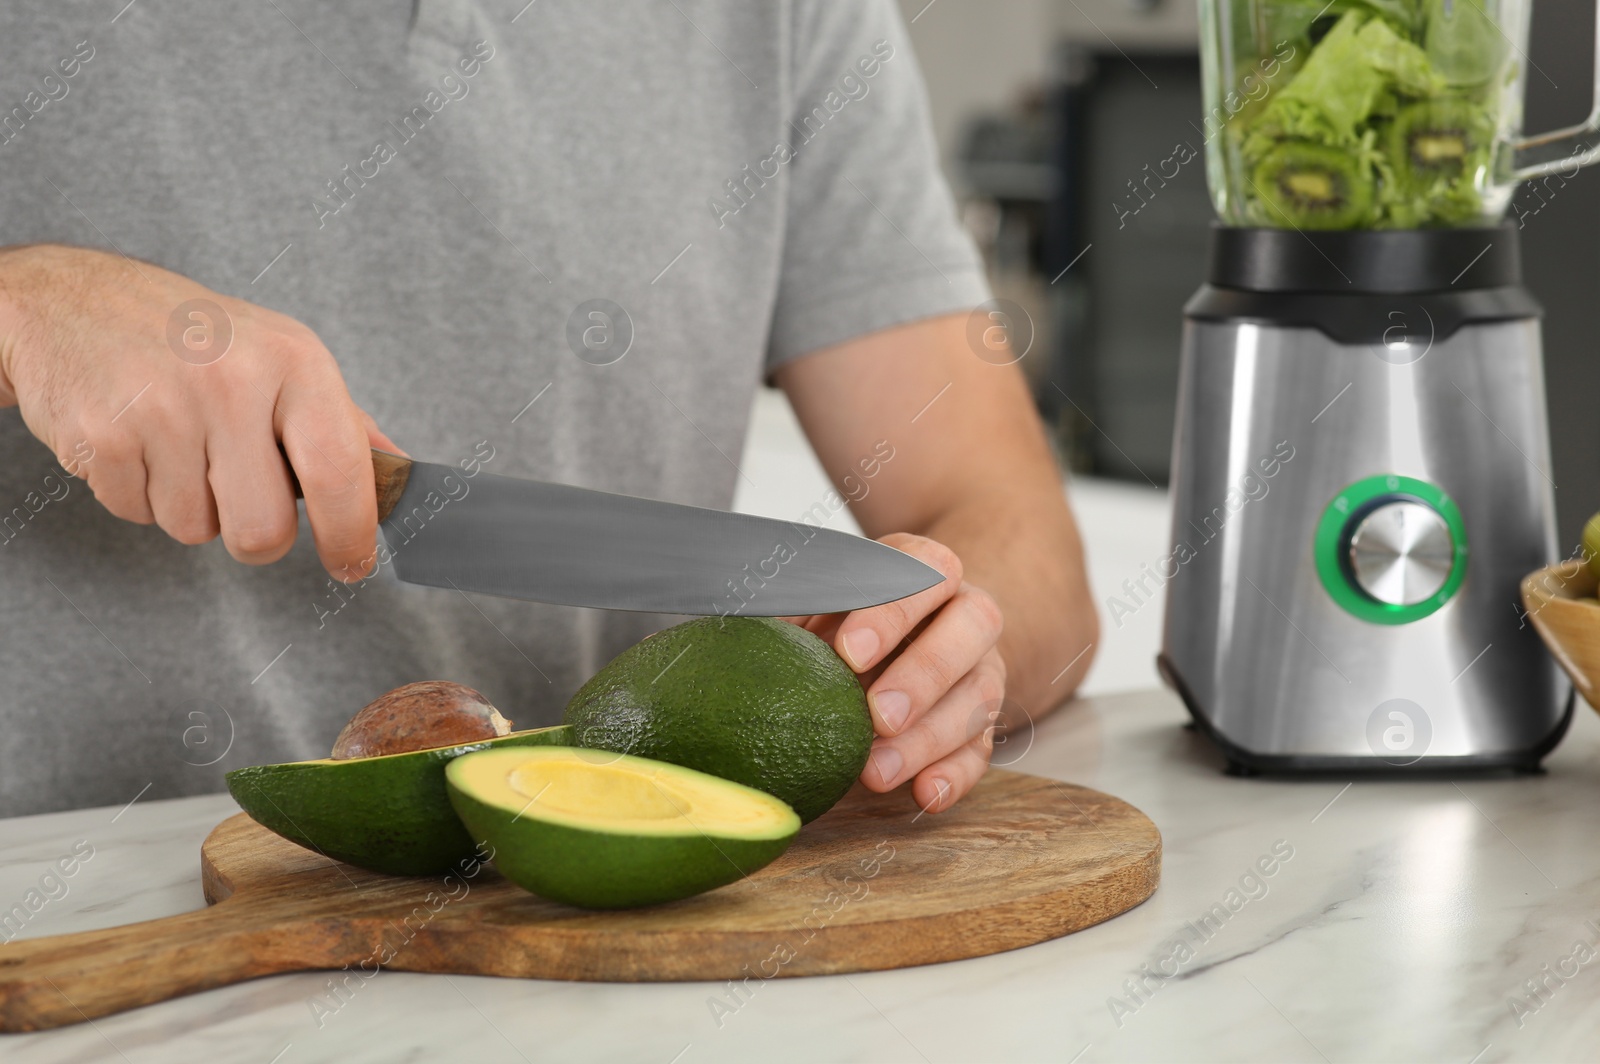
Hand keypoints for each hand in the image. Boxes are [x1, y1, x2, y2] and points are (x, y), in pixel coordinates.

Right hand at [0, 244, 398, 578]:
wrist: (70, 300)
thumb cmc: (193, 336)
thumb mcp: (282, 355)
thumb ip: (342, 421)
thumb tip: (401, 473)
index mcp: (295, 361)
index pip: (341, 473)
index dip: (350, 534)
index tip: (351, 563)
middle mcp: (234, 381)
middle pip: (263, 531)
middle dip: (254, 534)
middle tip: (238, 492)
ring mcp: (164, 408)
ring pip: (195, 530)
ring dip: (189, 506)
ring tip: (177, 444)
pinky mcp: (102, 435)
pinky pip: (137, 514)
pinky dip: (137, 493)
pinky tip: (136, 441)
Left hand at [791, 533, 1003, 812]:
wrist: (913, 638)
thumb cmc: (850, 618)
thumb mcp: (822, 600)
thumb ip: (789, 608)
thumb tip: (719, 633)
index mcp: (926, 568)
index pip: (928, 571)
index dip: (893, 611)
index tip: (849, 651)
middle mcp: (964, 614)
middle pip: (971, 628)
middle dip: (925, 674)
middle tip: (878, 716)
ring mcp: (981, 669)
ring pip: (979, 695)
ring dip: (929, 737)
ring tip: (876, 772)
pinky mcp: (983, 723)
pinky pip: (982, 749)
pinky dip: (955, 775)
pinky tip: (924, 794)